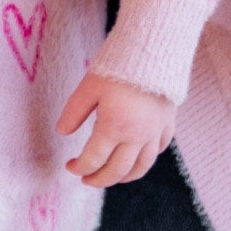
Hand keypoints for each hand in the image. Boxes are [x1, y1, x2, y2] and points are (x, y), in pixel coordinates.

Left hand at [56, 72, 174, 187]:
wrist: (155, 50)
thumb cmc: (119, 65)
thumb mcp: (89, 86)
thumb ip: (74, 112)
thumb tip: (62, 132)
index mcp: (114, 127)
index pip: (93, 160)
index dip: (79, 168)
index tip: (70, 166)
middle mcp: (136, 136)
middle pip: (117, 171)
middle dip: (99, 180)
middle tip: (86, 179)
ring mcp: (155, 132)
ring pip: (141, 167)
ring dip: (124, 177)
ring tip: (112, 177)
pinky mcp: (167, 123)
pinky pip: (159, 150)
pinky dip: (146, 159)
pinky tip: (138, 157)